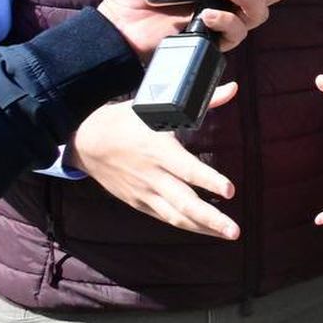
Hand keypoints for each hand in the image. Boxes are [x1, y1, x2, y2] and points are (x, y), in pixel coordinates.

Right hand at [69, 90, 240, 239]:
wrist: (86, 142)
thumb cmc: (127, 121)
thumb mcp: (159, 107)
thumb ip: (203, 101)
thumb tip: (234, 88)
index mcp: (158, 149)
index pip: (188, 169)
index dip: (208, 180)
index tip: (230, 191)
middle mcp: (152, 175)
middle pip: (184, 202)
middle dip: (211, 219)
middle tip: (235, 231)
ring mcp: (144, 192)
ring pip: (176, 217)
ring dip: (204, 228)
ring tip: (229, 234)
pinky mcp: (138, 202)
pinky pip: (165, 217)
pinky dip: (187, 225)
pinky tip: (207, 230)